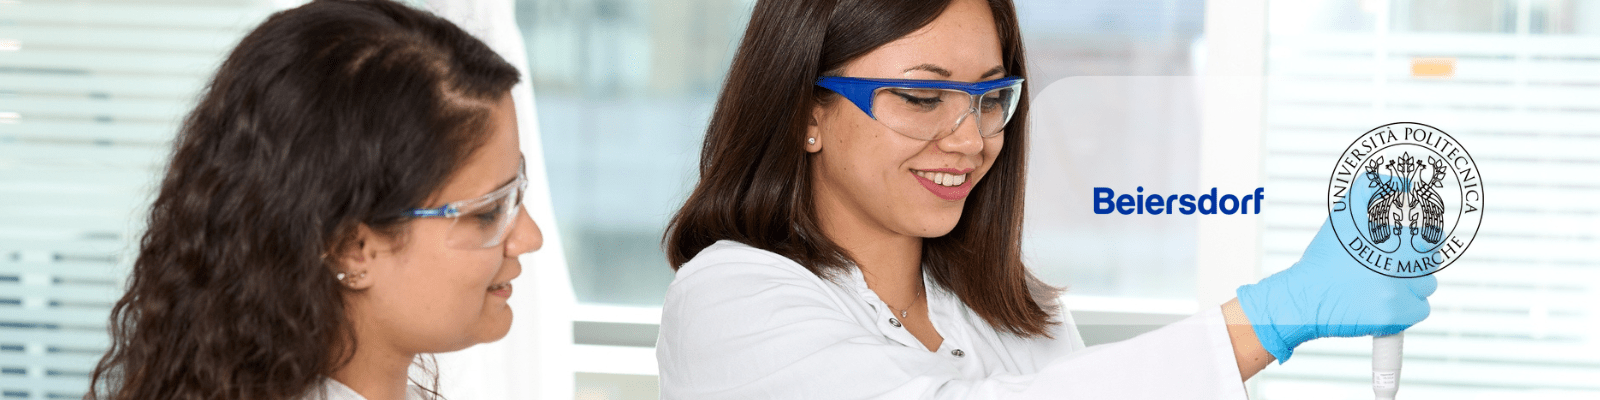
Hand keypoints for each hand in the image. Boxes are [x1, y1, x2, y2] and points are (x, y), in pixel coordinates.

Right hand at [1235, 175, 1437, 362]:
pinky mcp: (1398, 315)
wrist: (1305, 297)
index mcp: (1393, 233)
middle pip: (1431, 259)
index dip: (1425, 237)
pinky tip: (1381, 302)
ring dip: (1410, 285)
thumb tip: (1407, 184)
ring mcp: (1401, 289)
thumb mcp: (1345, 212)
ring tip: (1379, 285)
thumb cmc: (1326, 256)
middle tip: (1387, 267)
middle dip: (1414, 262)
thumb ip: (1374, 188)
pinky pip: (1420, 309)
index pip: (1433, 232)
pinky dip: (1406, 308)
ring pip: (1427, 285)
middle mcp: (1400, 259)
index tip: (1410, 245)